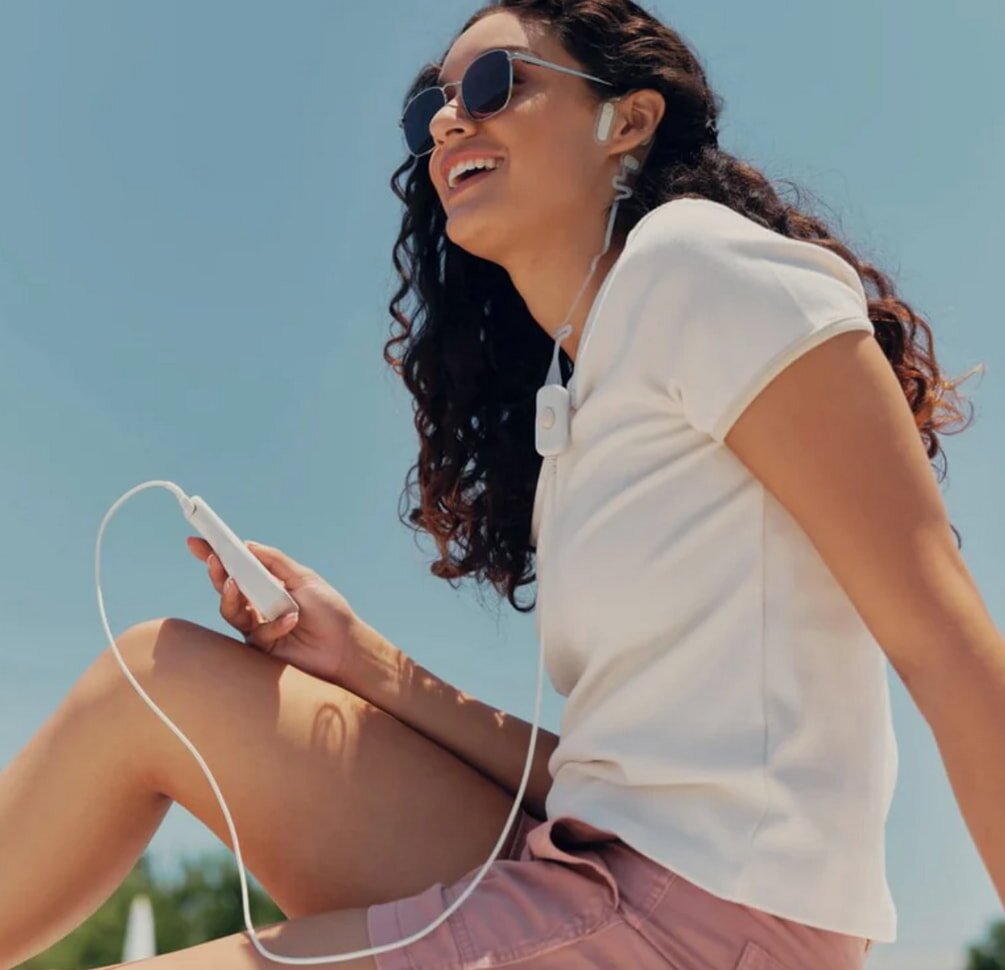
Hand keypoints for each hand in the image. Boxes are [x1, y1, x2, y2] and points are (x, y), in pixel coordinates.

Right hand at [186, 536, 359, 686]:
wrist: (344, 646)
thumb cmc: (329, 611)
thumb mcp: (304, 578)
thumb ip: (276, 562)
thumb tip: (247, 544)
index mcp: (268, 584)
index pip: (237, 567)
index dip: (215, 554)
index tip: (195, 541)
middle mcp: (258, 604)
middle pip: (226, 588)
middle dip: (216, 573)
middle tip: (214, 561)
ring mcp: (257, 626)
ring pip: (230, 611)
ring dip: (231, 596)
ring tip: (235, 584)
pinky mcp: (261, 648)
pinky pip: (256, 633)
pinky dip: (274, 623)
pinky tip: (292, 619)